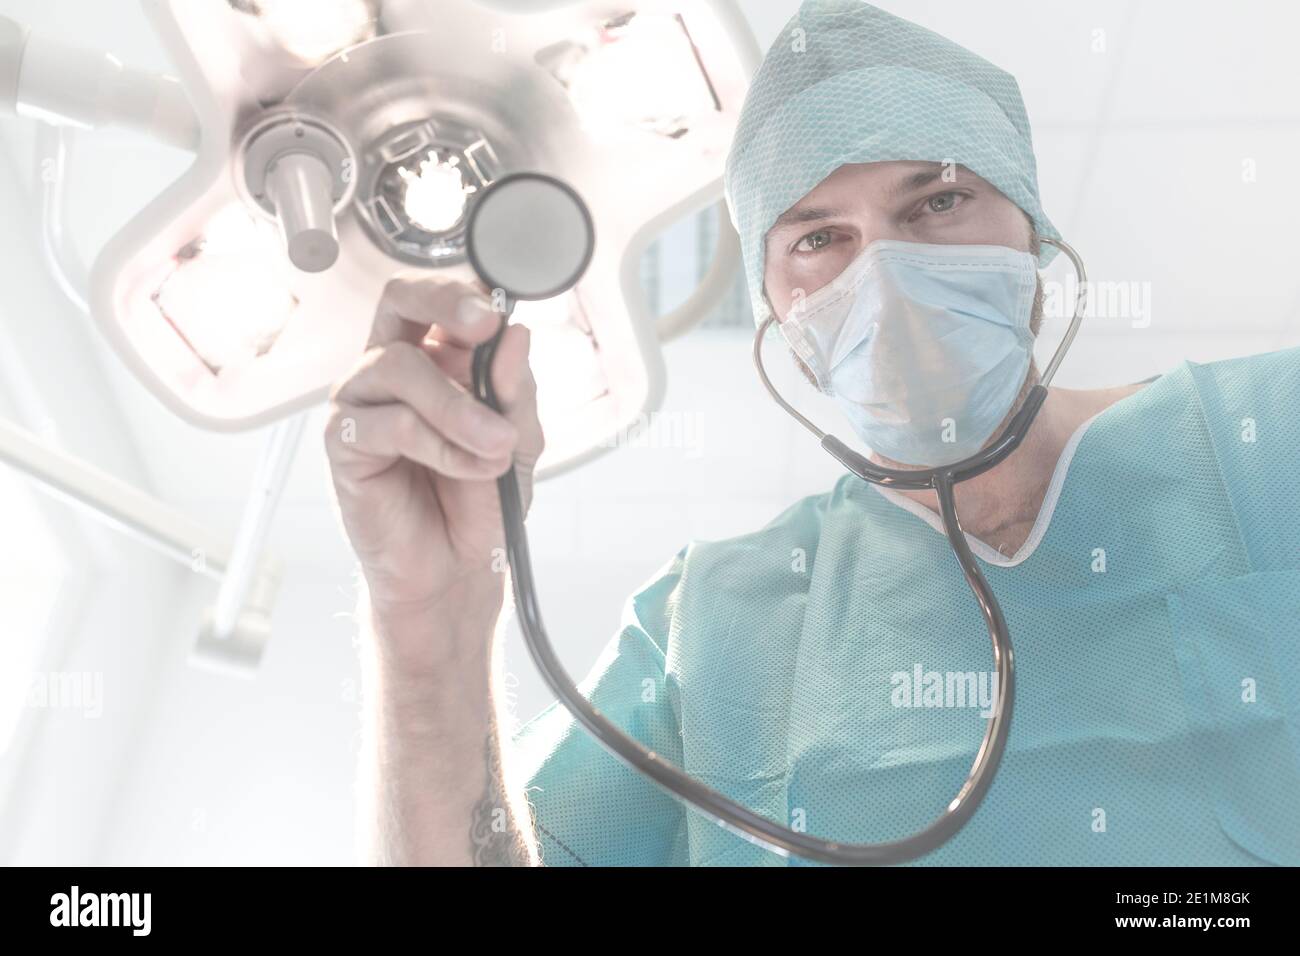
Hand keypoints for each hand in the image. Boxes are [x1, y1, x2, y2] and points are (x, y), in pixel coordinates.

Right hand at [324, 273, 542, 650]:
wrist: (459, 568)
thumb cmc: (482, 500)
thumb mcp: (519, 440)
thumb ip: (516, 389)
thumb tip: (516, 335)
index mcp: (435, 356)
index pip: (438, 298)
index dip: (464, 293)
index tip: (498, 313)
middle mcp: (391, 368)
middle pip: (397, 299)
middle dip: (442, 304)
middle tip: (483, 327)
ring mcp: (362, 402)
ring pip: (397, 366)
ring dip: (457, 406)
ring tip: (494, 445)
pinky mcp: (344, 444)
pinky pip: (390, 423)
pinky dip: (438, 444)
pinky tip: (463, 468)